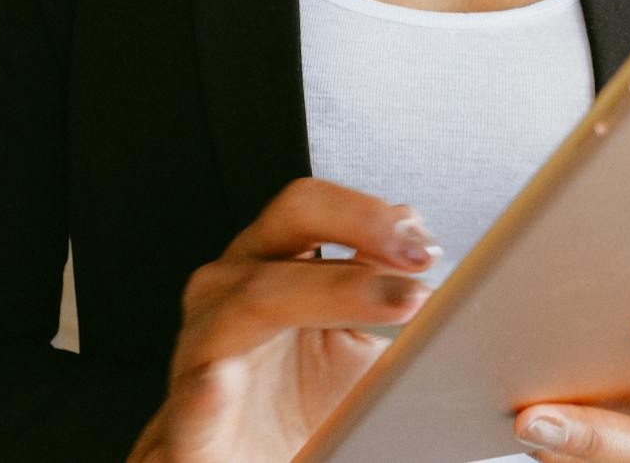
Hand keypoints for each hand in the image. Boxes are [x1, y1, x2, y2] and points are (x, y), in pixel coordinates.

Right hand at [126, 178, 440, 462]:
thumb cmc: (305, 404)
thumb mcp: (361, 341)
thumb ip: (390, 291)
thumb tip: (441, 262)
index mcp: (272, 262)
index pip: (313, 208)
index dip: (371, 215)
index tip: (426, 246)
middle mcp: (233, 291)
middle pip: (287, 226)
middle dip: (358, 230)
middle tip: (418, 261)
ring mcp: (203, 350)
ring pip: (250, 301)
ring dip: (325, 295)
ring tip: (391, 305)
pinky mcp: (188, 422)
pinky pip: (194, 397)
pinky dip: (209, 388)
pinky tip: (226, 381)